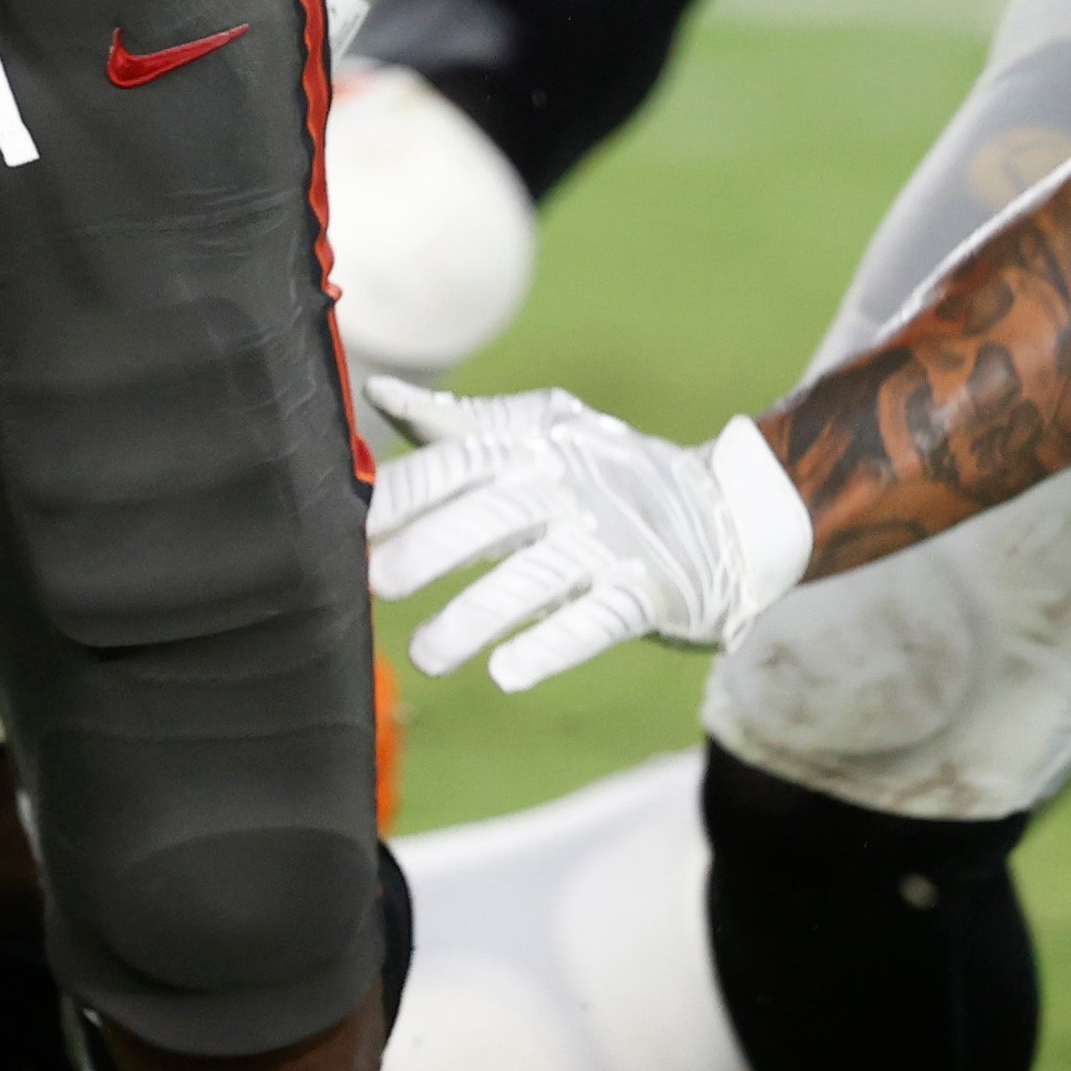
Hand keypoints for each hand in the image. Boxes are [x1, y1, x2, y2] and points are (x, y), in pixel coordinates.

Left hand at [362, 373, 818, 691]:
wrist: (725, 511)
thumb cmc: (606, 473)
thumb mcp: (540, 432)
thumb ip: (457, 424)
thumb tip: (380, 395)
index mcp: (531, 446)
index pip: (455, 463)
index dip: (400, 496)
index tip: (345, 528)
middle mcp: (566, 487)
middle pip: (488, 518)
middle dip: (426, 551)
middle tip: (372, 585)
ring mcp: (608, 540)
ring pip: (532, 578)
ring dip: (474, 617)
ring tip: (424, 656)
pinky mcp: (645, 591)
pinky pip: (595, 620)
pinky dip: (552, 646)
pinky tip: (507, 674)